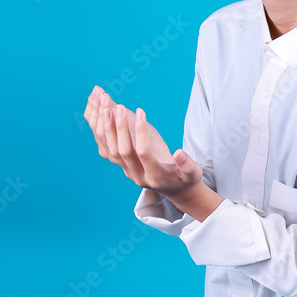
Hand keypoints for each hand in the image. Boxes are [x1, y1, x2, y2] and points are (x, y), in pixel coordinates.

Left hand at [83, 85, 203, 197]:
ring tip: (107, 107)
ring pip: (112, 151)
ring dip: (108, 129)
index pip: (144, 153)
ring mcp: (128, 172)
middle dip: (120, 128)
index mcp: (155, 176)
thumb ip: (188, 164)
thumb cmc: (185, 178)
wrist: (174, 190)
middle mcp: (138, 176)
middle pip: (123, 152)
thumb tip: (179, 154)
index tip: (141, 111)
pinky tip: (103, 114)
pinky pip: (108, 149)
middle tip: (118, 107)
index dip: (141, 133)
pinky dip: (104, 132)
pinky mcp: (122, 166)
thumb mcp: (193, 173)